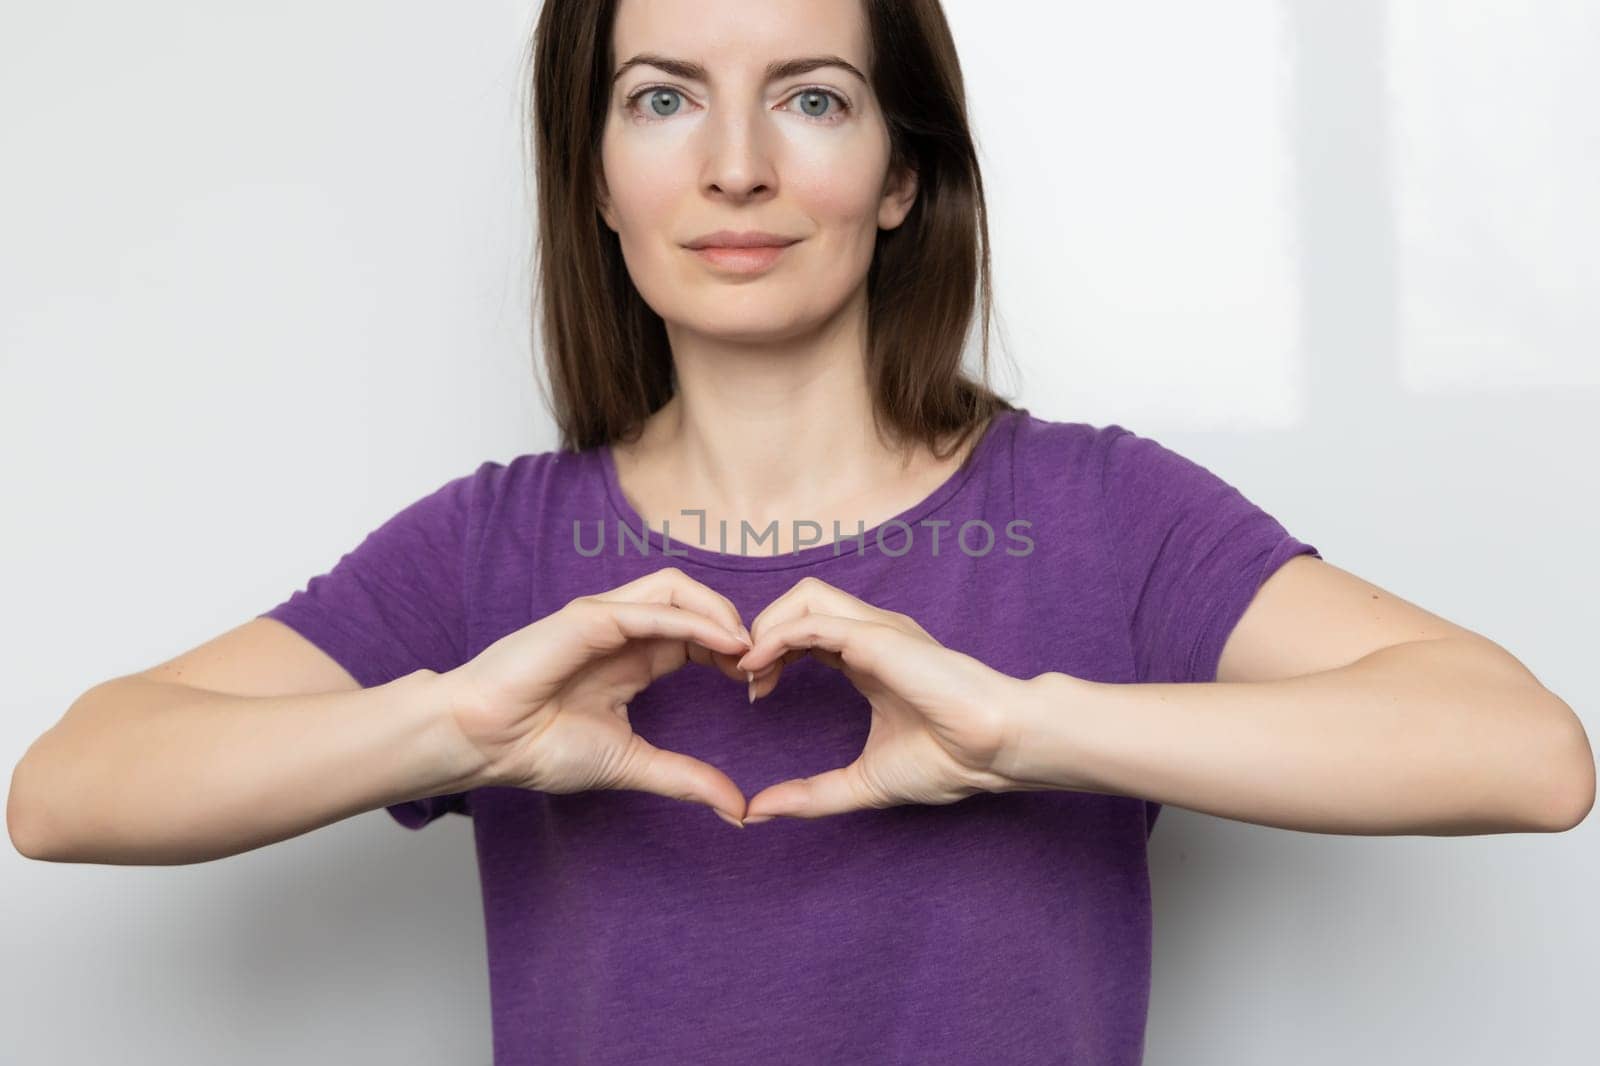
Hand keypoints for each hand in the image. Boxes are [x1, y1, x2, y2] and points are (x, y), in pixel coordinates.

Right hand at [443, 567, 754, 826]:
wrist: (484, 744)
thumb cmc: (540, 748)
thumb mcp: (632, 763)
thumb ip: (686, 778)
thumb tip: (739, 809)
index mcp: (635, 657)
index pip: (699, 634)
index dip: (733, 650)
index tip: (757, 685)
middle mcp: (624, 630)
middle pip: (696, 601)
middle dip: (737, 626)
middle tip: (764, 665)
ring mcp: (606, 618)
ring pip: (677, 589)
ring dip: (721, 612)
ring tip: (747, 649)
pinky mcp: (589, 618)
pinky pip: (652, 608)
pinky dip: (694, 619)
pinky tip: (723, 643)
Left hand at [734, 577, 1022, 821]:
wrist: (993, 751)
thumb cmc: (947, 761)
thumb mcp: (862, 782)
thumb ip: (810, 795)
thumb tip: (756, 813)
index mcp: (867, 659)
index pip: (805, 633)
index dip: (771, 655)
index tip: (755, 696)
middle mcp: (870, 635)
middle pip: (798, 604)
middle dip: (760, 633)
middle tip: (746, 682)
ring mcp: (875, 630)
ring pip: (804, 597)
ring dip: (766, 627)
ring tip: (750, 671)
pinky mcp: (877, 636)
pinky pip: (814, 621)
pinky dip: (777, 637)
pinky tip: (759, 668)